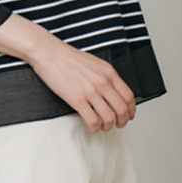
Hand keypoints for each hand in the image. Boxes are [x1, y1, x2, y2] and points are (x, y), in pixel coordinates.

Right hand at [0, 14, 135, 131]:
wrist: (50, 54)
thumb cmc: (68, 58)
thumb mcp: (95, 63)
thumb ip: (105, 76)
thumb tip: (111, 90)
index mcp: (109, 73)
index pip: (128, 95)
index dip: (131, 109)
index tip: (129, 115)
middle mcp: (102, 82)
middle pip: (122, 108)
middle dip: (122, 121)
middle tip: (119, 125)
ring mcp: (90, 92)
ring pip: (109, 117)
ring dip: (109, 126)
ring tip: (104, 127)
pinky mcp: (77, 100)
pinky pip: (92, 120)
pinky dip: (95, 128)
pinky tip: (93, 127)